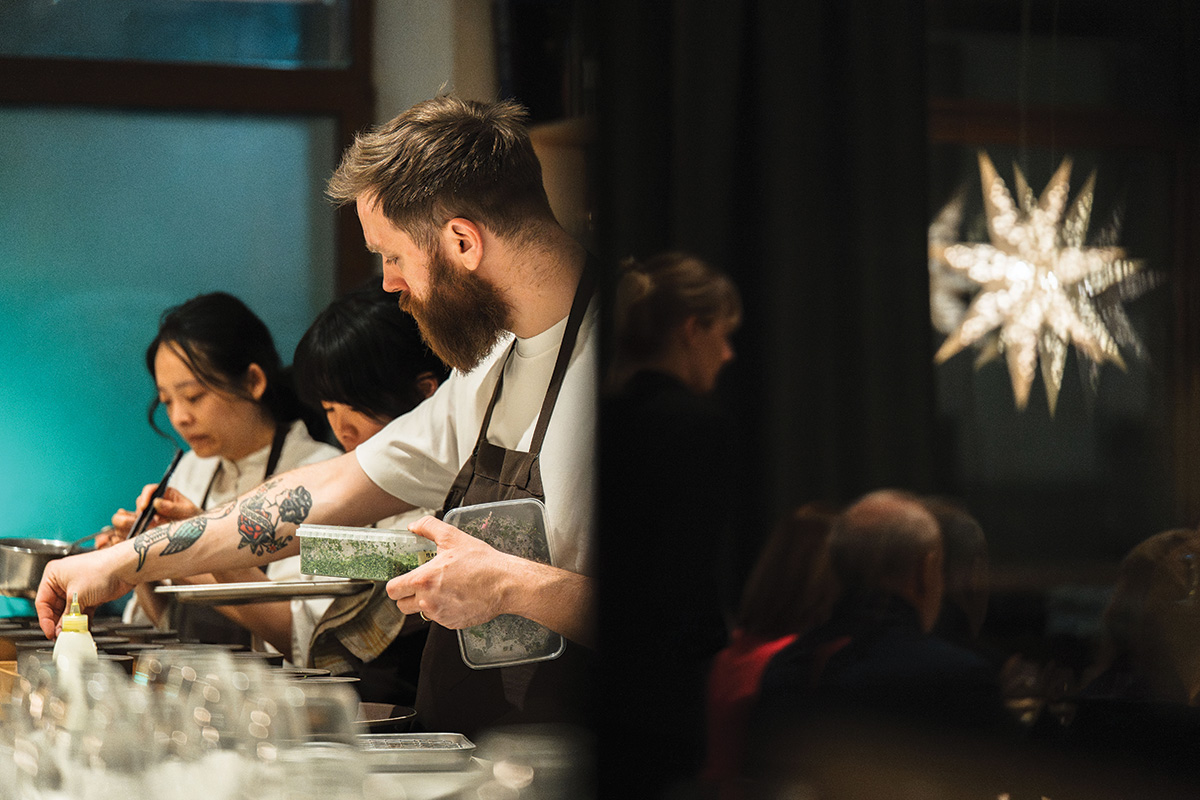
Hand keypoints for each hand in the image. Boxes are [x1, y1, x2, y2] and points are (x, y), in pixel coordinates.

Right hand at [36, 546, 135, 638]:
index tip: (50, 632)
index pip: (42, 602)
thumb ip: (67, 616)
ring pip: (68, 611)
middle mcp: (63, 581)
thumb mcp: (77, 596)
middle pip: (55, 608)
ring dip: (71, 623)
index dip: (45, 619)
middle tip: (61, 634)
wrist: (125, 568)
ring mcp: (77, 588)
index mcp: (54, 575)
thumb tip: (61, 630)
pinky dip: (82, 620)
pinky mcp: (90, 595)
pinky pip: (81, 611)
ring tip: (72, 633)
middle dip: (58, 622)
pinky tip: (82, 629)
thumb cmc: (101, 570)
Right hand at [105, 485, 200, 545]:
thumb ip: (175, 508)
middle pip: (133, 508)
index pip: (150, 491)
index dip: (145, 496)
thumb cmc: (197, 525)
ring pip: (123, 523)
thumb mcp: (190, 515)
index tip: (144, 506)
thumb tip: (157, 502)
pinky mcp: (138, 537)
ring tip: (125, 533)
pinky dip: (114, 540)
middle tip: (134, 523)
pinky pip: (121, 537)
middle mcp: (151, 510)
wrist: (198, 542)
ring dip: (122, 528)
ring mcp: (143, 524)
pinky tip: (112, 542)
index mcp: (164, 498)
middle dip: (130, 516)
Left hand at [386, 515, 514, 629]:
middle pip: (401, 605)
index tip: (403, 579)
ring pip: (420, 613)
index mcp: (424, 579)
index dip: (396, 583)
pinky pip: (439, 619)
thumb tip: (414, 527)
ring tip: (442, 589)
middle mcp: (427, 601)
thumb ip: (428, 527)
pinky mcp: (452, 624)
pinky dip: (443, 610)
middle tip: (421, 584)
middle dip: (407, 595)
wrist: (505, 584)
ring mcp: (440, 615)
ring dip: (425, 603)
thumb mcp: (453, 537)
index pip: (392, 589)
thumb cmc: (481, 562)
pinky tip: (456, 597)